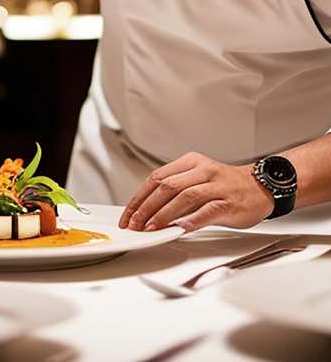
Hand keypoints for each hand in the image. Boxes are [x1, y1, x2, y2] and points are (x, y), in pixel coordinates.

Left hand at [118, 152, 274, 232]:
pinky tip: (181, 228)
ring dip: (164, 214)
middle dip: (146, 208)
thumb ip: (175, 191)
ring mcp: (217, 185)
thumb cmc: (225, 186)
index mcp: (190, 162)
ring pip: (184, 197)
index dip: (139, 198)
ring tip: (151, 228)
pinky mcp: (229, 202)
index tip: (128, 215)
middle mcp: (202, 171)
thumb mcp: (197, 179)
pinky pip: (208, 210)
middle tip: (134, 224)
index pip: (156, 178)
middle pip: (166, 187)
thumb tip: (147, 211)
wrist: (262, 186)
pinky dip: (192, 220)